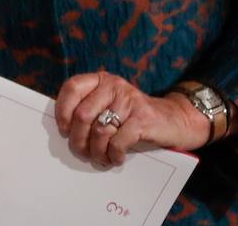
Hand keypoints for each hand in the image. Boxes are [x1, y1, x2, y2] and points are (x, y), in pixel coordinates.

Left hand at [55, 71, 208, 165]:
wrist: (174, 119)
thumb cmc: (133, 116)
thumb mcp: (110, 104)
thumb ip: (90, 108)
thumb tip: (64, 130)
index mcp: (101, 80)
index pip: (72, 88)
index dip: (63, 110)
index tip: (64, 130)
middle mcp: (114, 86)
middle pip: (83, 114)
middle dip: (78, 139)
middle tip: (81, 151)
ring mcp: (129, 101)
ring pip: (100, 131)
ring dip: (96, 151)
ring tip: (99, 158)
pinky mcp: (143, 119)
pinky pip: (118, 141)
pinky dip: (113, 154)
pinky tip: (115, 158)